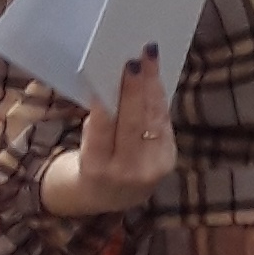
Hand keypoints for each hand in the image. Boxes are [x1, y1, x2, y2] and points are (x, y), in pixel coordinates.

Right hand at [41, 46, 176, 217]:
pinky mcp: (169, 162)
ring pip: (152, 120)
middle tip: (134, 60)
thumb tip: (110, 81)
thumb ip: (97, 125)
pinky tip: (156, 78)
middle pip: (132, 124)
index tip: (102, 82)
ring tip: (150, 57)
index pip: (100, 133)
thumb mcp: (84, 149)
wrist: (112, 197)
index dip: (103, 109)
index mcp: (95, 168)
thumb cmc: (92, 163)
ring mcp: (152, 169)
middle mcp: (126, 172)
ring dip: (152, 86)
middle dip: (134, 90)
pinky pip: (164, 124)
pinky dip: (159, 99)